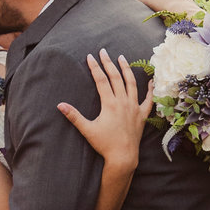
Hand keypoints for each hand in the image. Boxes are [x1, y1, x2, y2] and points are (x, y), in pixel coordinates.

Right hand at [58, 49, 152, 172]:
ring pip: (131, 83)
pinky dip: (149, 89)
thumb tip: (59, 105)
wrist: (123, 157)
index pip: (101, 80)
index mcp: (109, 103)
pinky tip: (150, 80)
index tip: (90, 56)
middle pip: (116, 77)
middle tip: (103, 51)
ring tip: (122, 58)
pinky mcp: (142, 115)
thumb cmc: (104, 145)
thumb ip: (74, 116)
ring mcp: (134, 107)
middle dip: (108, 63)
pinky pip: (148, 99)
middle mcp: (123, 102)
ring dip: (126, 69)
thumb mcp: (87, 130)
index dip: (95, 67)